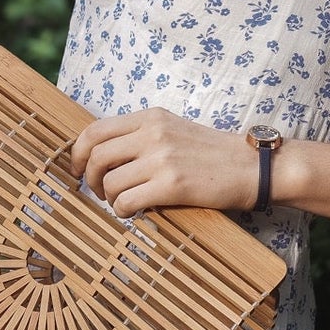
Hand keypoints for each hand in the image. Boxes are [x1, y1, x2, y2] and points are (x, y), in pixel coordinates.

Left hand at [67, 107, 259, 216]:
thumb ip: (143, 136)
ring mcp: (162, 159)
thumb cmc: (214, 154)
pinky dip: (123, 211)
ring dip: (109, 198)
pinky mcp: (172, 185)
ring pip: (109, 181)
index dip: (77, 153)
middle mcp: (153, 133)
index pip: (96, 130)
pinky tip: (135, 211)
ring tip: (122, 202)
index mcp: (151, 117)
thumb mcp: (175, 130)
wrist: (252, 167)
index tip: (78, 169)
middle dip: (88, 178)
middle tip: (97, 191)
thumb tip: (104, 156)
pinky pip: (126, 201)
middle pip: (95, 156)